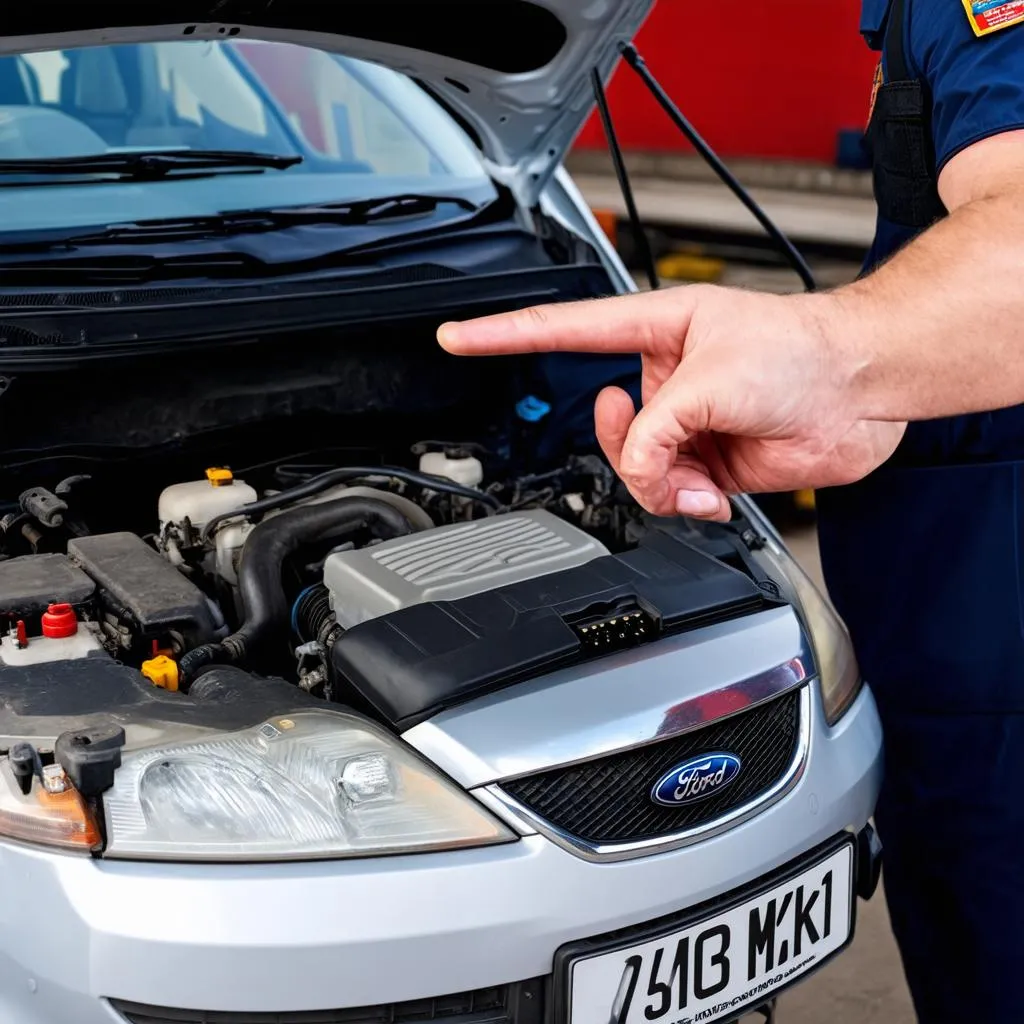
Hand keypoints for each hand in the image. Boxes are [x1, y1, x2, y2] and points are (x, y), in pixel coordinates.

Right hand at [437, 285, 906, 520]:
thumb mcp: (710, 383)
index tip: (457, 337)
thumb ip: (653, 432)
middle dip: (632, 450)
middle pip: (606, 425)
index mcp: (654, 328)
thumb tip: (635, 469)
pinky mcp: (709, 461)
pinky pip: (671, 492)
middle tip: (666, 448)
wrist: (861, 391)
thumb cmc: (804, 352)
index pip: (561, 330)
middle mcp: (665, 377)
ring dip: (665, 482)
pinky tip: (716, 493)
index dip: (503, 335)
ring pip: (637, 468)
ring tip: (703, 477)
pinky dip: (688, 501)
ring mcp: (686, 422)